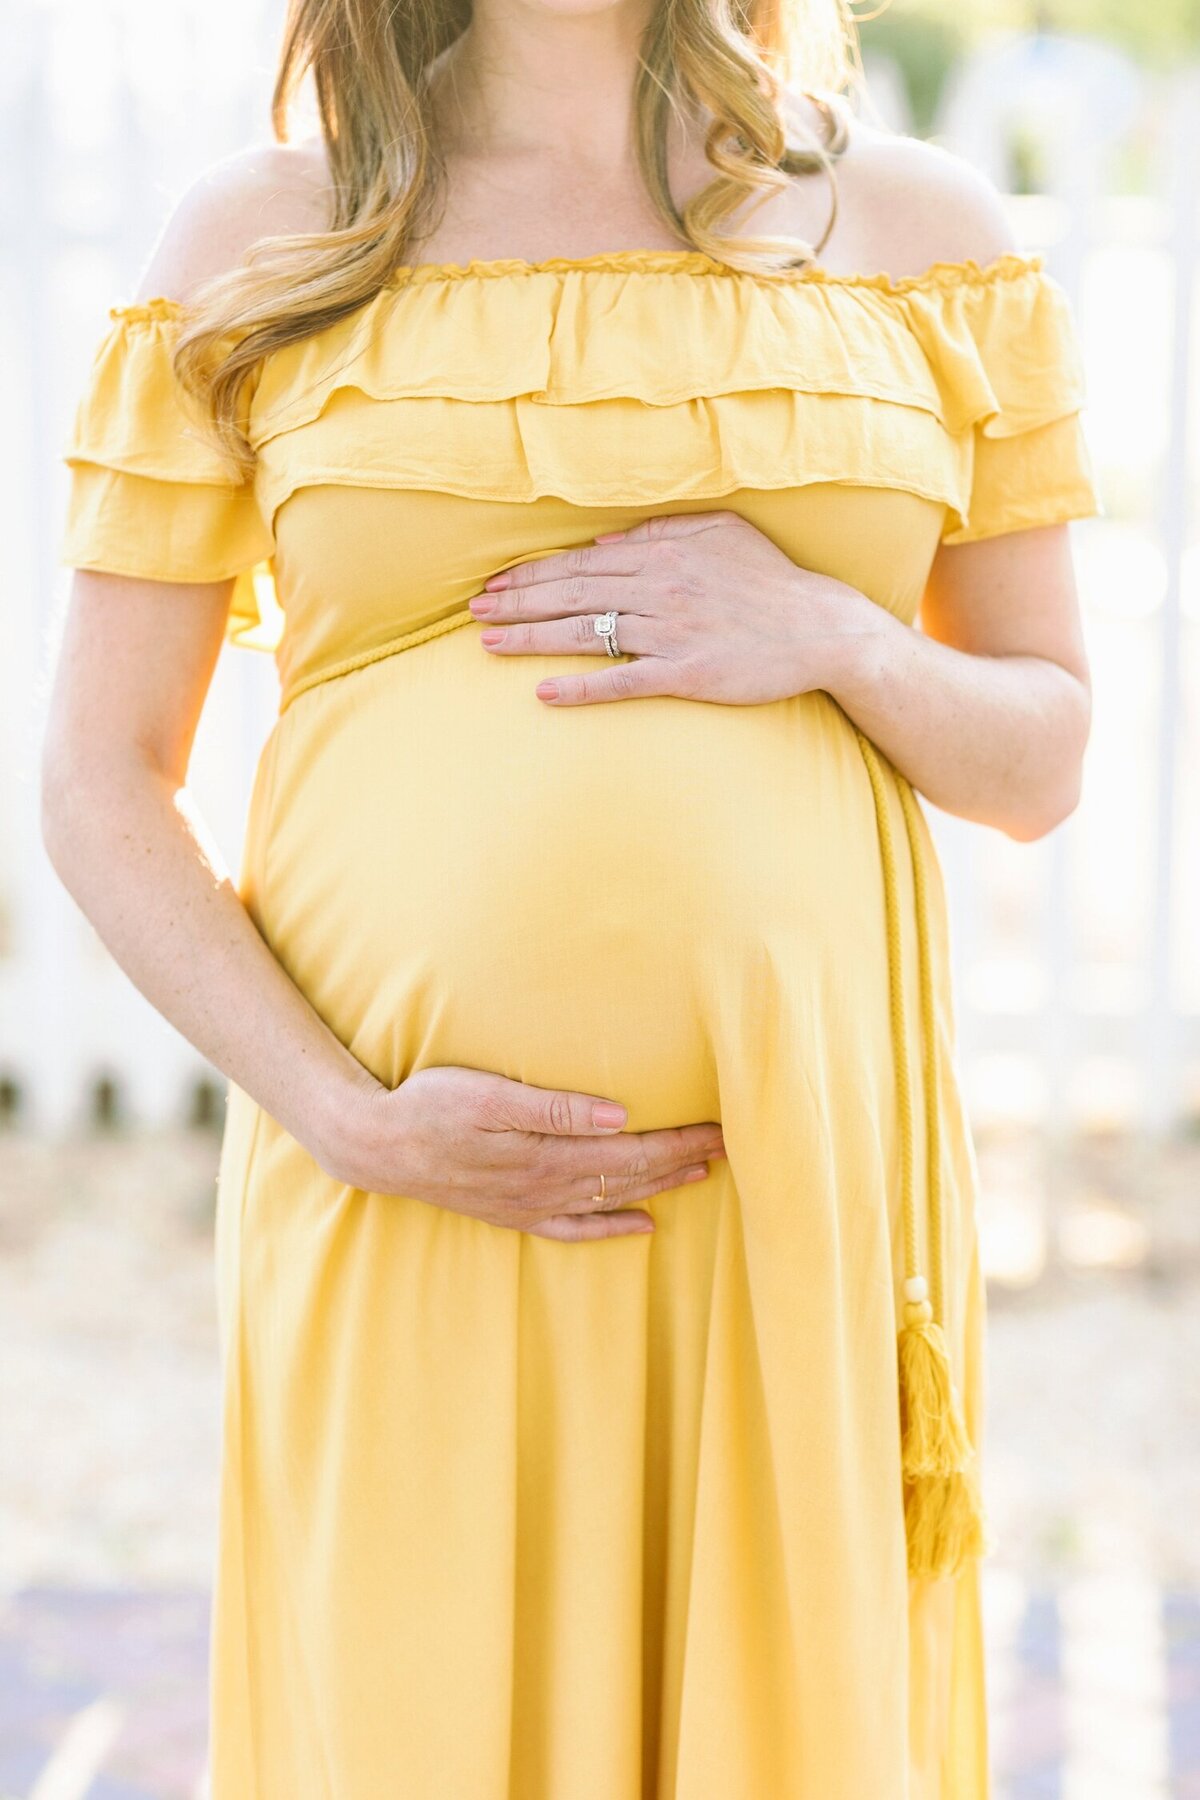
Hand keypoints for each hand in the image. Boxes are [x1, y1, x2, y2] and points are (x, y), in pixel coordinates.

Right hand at [322, 1065, 725, 1240]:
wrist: (376, 1147)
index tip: (722, 1129)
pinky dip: (613, 1227)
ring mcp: (532, 1205)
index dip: (680, 1141)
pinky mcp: (514, 1213)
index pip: (633, 1150)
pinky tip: (642, 1227)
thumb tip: (621, 1115)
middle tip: (732, 1145)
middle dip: (683, 1161)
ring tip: (702, 1174)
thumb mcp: (488, 1095)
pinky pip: (575, 1228)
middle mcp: (548, 1186)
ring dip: (659, 1187)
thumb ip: (556, 1107)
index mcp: (548, 1154)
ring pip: (612, 1200)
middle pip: (631, 1176)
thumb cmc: (430, 1106)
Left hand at [469, 509, 874, 706]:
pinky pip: (622, 682)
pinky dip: (580, 688)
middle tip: (474, 611)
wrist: (822, 629)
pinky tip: (543, 694)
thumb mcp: (721, 532)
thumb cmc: (770, 581)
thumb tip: (604, 538)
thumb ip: (661, 530)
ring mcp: (670, 634)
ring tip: (489, 644)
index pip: (581, 562)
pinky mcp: (686, 675)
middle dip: (517, 601)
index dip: (532, 573)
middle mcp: (659, 589)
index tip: (495, 583)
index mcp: (663, 553)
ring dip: (531, 639)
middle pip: (571, 594)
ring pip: (585, 634)